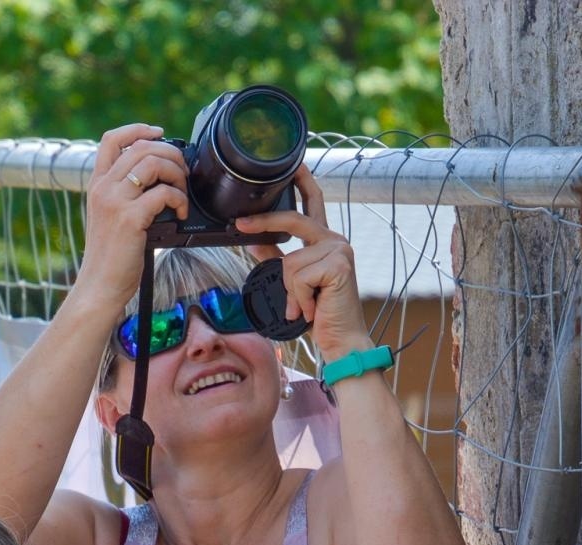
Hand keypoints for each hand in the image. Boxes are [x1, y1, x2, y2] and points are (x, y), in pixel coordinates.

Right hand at [76, 125, 188, 309]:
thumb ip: (125, 196)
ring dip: (177, 173)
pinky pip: (163, 193)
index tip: (159, 132)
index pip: (111, 139)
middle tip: (183, 172)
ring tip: (182, 193)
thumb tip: (159, 179)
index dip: (138, 129)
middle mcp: (103, 188)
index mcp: (97, 185)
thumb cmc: (110, 258)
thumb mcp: (110, 218)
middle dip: (170, 153)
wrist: (99, 286)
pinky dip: (179, 199)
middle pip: (141, 147)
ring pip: (153, 163)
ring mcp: (115, 202)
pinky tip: (181, 213)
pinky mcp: (130, 218)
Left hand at [234, 166, 370, 357]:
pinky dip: (297, 298)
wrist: (341, 341)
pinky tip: (311, 309)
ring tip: (304, 306)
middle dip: (264, 221)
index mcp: (325, 241)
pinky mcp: (338, 265)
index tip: (293, 165)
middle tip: (240, 225)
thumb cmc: (319, 313)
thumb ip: (275, 257)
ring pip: (290, 261)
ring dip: (290, 290)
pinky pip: (298, 276)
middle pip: (293, 219)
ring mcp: (339, 251)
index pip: (313, 203)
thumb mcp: (292, 281)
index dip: (302, 182)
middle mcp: (335, 240)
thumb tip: (252, 238)